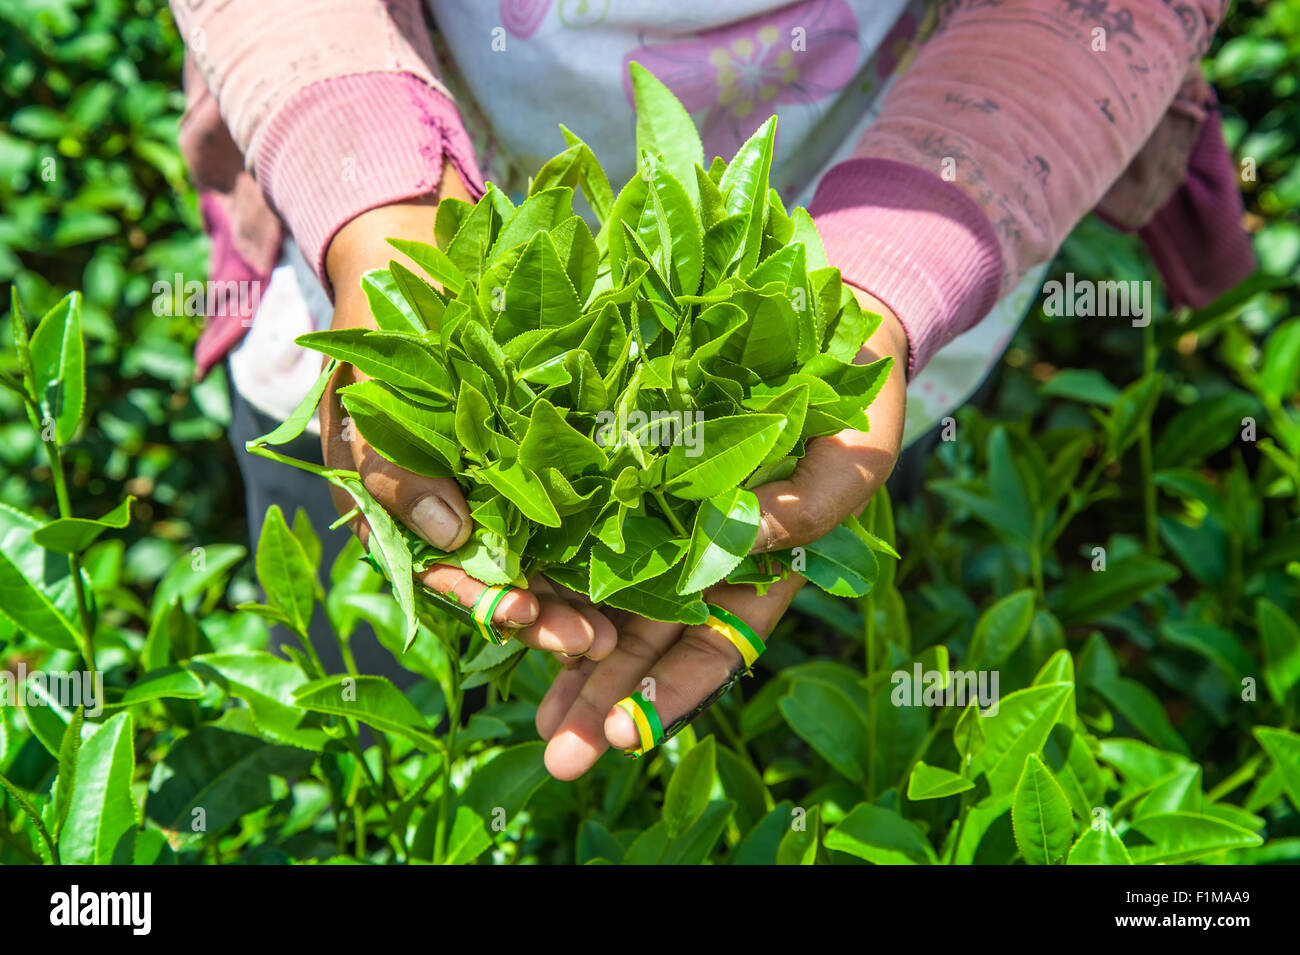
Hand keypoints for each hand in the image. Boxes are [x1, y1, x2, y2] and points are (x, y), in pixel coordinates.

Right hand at [320, 173, 615, 660]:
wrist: (418, 257)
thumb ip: (392, 469)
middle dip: (545, 619)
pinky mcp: (553, 455)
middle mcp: (462, 510)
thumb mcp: (365, 398)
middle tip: (591, 642)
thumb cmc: (378, 330)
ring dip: (581, 595)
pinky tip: (645, 561)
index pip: (443, 576)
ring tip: (622, 628)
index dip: (483, 602)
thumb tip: (449, 532)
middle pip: (505, 582)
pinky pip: (582, 504)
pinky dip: (607, 536)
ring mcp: (510, 486)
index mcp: (409, 511)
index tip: (523, 619)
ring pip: (548, 558)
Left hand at [537, 290, 908, 778]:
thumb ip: (807, 508)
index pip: (710, 651)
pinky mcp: (613, 476)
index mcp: (753, 576)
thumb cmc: (853, 413)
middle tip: (560, 754)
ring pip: (600, 598)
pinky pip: (572, 529)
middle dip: (602, 698)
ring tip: (531, 711)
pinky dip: (543, 565)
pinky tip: (504, 602)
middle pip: (643, 643)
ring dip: (564, 652)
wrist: (825, 337)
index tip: (625, 735)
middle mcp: (693, 562)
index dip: (668, 694)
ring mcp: (650, 521)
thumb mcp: (850, 463)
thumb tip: (743, 536)